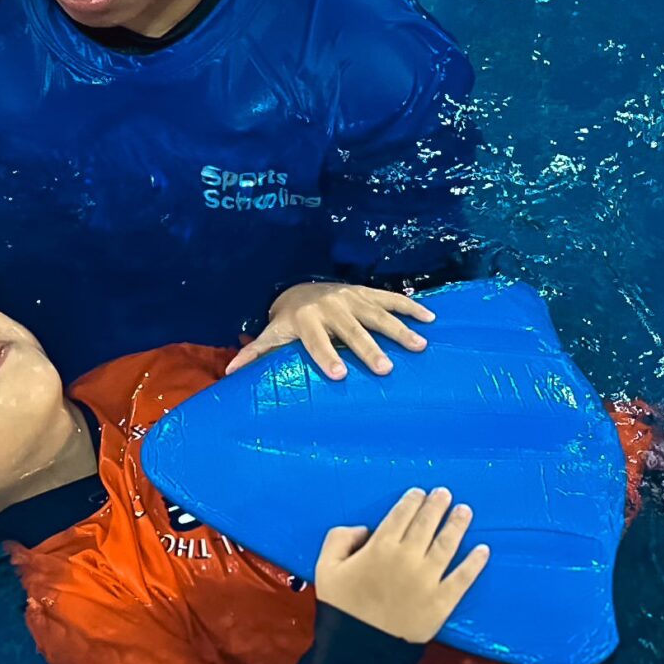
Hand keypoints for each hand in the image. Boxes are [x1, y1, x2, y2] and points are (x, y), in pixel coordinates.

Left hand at [223, 282, 434, 381]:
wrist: (302, 287)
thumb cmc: (289, 320)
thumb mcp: (273, 334)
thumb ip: (258, 353)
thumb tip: (232, 373)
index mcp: (306, 321)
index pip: (317, 342)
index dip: (327, 357)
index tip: (340, 375)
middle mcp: (331, 307)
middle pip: (352, 331)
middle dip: (368, 349)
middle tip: (385, 369)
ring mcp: (352, 298)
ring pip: (378, 314)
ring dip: (399, 329)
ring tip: (419, 346)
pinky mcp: (368, 293)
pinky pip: (392, 299)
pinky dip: (411, 307)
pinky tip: (431, 319)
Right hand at [311, 487, 487, 643]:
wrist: (357, 649)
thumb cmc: (341, 607)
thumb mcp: (326, 567)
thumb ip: (340, 539)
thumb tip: (364, 529)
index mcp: (380, 548)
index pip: (401, 514)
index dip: (412, 500)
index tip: (420, 493)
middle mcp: (408, 558)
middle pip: (426, 523)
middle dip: (437, 505)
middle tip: (445, 494)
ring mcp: (428, 580)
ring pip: (447, 544)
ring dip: (457, 525)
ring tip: (465, 511)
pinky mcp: (442, 601)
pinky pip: (463, 577)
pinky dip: (475, 563)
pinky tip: (483, 550)